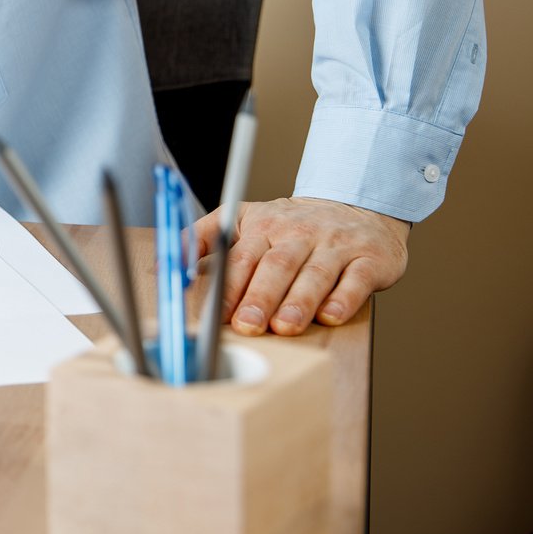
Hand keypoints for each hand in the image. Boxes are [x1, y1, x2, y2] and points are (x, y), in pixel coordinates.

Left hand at [192, 197, 409, 335]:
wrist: (356, 206)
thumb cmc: (290, 224)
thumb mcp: (241, 220)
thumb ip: (202, 239)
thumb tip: (163, 266)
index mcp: (263, 226)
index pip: (240, 256)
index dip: (228, 286)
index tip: (216, 313)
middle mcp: (298, 233)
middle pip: (276, 265)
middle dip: (259, 296)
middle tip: (247, 325)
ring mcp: (335, 245)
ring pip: (314, 273)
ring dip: (298, 301)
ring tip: (284, 327)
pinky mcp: (370, 258)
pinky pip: (356, 279)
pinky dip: (343, 298)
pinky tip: (330, 315)